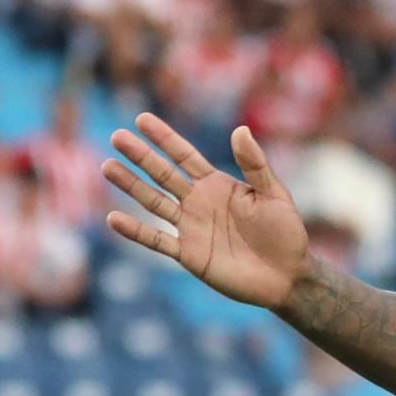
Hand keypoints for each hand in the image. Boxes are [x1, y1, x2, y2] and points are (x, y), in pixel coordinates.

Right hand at [103, 115, 310, 310]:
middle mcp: (198, 203)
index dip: (164, 138)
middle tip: (116, 137)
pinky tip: (113, 219)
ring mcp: (190, 228)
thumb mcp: (274, 194)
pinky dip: (135, 231)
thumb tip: (240, 129)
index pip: (184, 156)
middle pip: (163, 174)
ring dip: (131, 186)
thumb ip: (254, 164)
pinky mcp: (188, 254)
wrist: (287, 276)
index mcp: (217, 185)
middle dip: (140, 156)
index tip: (141, 119)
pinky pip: (156, 241)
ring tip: (108, 167)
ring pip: (153, 202)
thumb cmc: (285, 232)